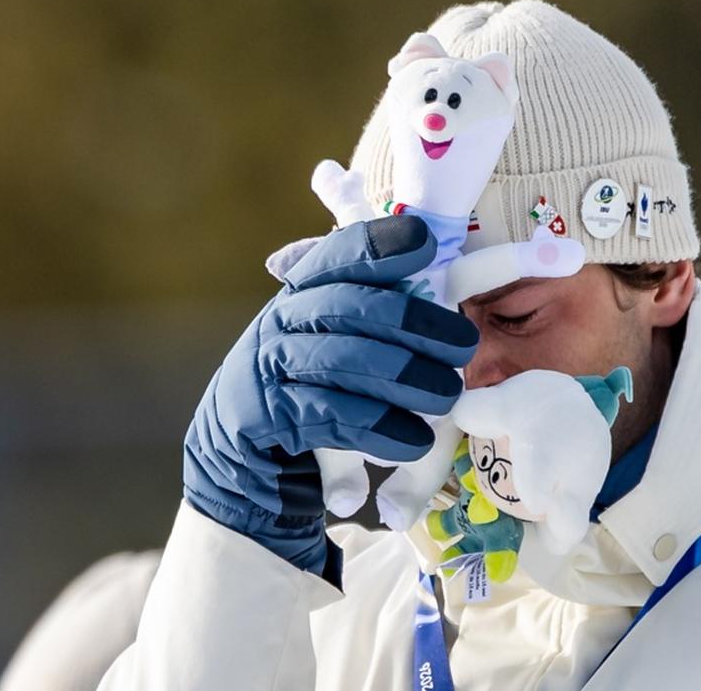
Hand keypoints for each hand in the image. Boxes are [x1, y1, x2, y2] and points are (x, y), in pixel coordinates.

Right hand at [182, 215, 478, 574]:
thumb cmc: (304, 388)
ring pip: (342, 360)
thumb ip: (369, 315)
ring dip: (404, 377)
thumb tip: (442, 287)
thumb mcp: (325, 340)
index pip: (339, 255)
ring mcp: (268, 368)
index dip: (382, 246)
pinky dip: (380, 427)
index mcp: (300, 293)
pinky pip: (331, 416)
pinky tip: (415, 440)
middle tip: (464, 345)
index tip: (428, 246)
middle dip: (413, 321)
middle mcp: (280, 321)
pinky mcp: (267, 417)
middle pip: (347, 306)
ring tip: (446, 396)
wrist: (237, 454)